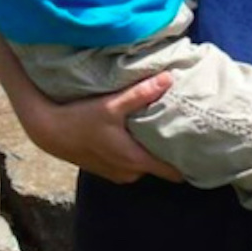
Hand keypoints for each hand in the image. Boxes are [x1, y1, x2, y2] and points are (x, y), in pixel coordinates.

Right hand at [24, 71, 183, 184]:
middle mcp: (129, 172)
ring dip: (153, 151)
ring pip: (145, 164)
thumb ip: (141, 93)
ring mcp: (117, 172)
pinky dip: (138, 151)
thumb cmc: (81, 119)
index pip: (172, 172)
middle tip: (187, 132)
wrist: (48, 131)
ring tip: (167, 131)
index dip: (188, 164)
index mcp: (135, 160)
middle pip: (160, 167)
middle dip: (172, 152)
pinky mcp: (107, 168)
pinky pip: (131, 163)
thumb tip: (169, 78)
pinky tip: (141, 135)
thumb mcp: (112, 105)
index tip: (203, 152)